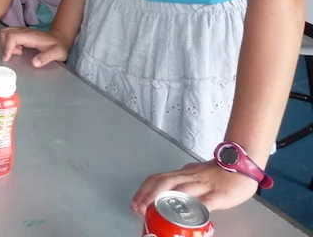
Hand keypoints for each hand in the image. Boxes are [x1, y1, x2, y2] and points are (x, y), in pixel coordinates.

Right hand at [0, 26, 71, 66]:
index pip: (12, 37)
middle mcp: (24, 31)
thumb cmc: (59, 46)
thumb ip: (46, 58)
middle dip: (6, 46)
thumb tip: (34, 63)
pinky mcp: (21, 33)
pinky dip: (9, 43)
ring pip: (5, 33)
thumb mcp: (57, 53)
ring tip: (18, 53)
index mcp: (30, 35)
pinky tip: (19, 50)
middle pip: (5, 33)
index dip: (7, 48)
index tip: (7, 59)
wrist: (61, 38)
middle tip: (17, 54)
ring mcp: (22, 31)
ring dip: (7, 44)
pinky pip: (9, 35)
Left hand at [132, 161, 258, 213]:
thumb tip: (170, 192)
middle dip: (148, 195)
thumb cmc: (220, 172)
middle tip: (138, 207)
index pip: (159, 178)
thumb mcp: (196, 174)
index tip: (136, 201)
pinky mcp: (219, 194)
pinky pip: (206, 201)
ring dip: (166, 200)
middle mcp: (189, 177)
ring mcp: (203, 185)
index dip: (145, 190)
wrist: (242, 164)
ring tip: (154, 210)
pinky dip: (196, 208)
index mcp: (183, 174)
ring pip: (181, 190)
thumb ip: (184, 182)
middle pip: (164, 183)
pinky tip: (188, 216)